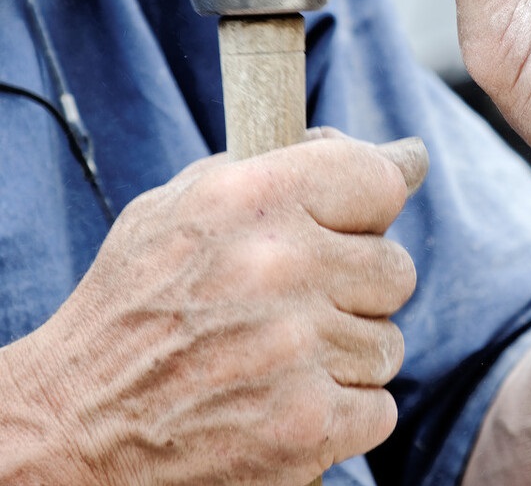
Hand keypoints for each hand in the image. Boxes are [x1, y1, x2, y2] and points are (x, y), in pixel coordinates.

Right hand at [5, 132, 425, 484]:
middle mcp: (277, 267)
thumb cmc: (135, 307)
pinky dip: (342, 414)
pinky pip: (379, 408)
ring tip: (278, 359)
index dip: (370, 209)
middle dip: (355, 290)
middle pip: (395, 270)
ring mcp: (295, 350)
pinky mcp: (305, 425)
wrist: (72, 425)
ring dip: (345, 356)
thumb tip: (406, 158)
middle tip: (295, 307)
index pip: (379, 181)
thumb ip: (292, 168)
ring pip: (388, 343)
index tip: (354, 225)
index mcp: (248, 199)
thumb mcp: (185, 208)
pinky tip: (285, 402)